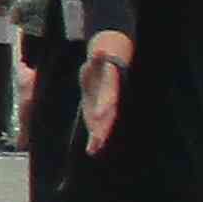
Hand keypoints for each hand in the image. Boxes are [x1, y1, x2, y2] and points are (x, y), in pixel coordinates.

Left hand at [79, 31, 131, 155]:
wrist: (106, 67)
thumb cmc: (101, 62)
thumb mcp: (98, 58)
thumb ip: (100, 57)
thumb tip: (101, 50)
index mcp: (110, 87)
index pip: (108, 98)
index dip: (104, 106)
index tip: (98, 115)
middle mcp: (110, 101)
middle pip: (108, 116)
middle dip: (102, 128)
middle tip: (97, 140)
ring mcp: (105, 109)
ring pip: (103, 126)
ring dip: (99, 137)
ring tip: (93, 149)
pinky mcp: (98, 114)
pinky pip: (97, 128)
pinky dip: (95, 139)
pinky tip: (91, 150)